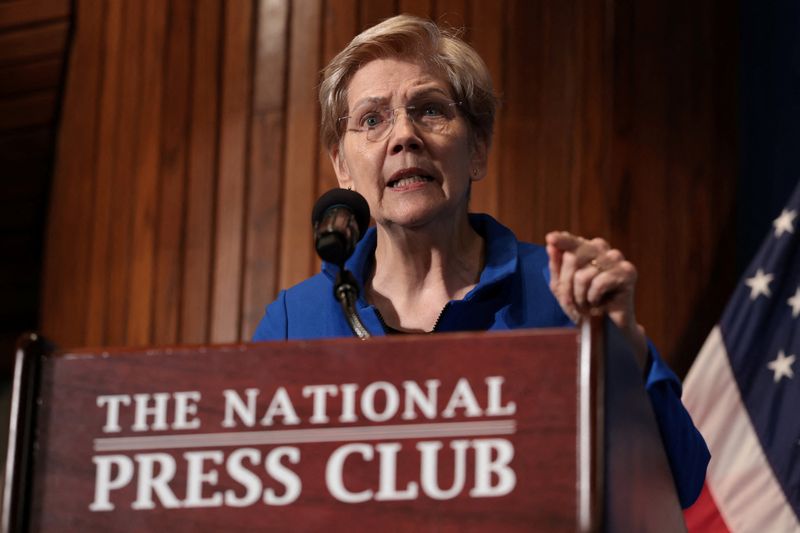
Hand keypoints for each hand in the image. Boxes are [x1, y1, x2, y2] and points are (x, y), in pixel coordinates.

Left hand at [545, 231, 647, 366]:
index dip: (562, 241)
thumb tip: (550, 245)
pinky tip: (600, 303)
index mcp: (586, 250)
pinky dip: (593, 297)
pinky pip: (599, 282)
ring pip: (583, 274)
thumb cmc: (583, 306)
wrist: (605, 329)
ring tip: (588, 304)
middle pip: (573, 258)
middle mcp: (602, 250)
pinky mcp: (628, 272)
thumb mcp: (562, 288)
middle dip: (566, 285)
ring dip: (580, 296)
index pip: (572, 242)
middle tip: (571, 302)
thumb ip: (556, 266)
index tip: (550, 238)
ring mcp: (616, 259)